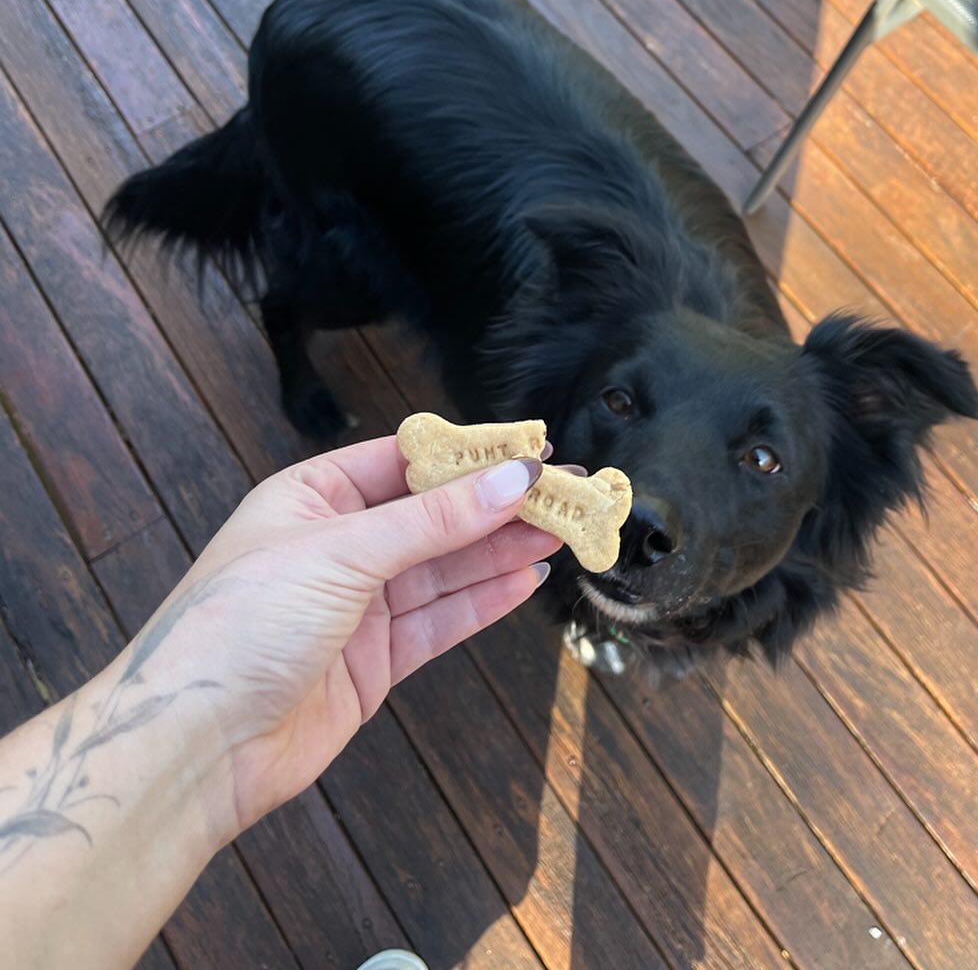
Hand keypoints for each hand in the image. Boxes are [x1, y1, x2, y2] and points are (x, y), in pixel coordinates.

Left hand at [147, 436, 559, 839]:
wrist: (194, 747)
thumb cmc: (239, 626)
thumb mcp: (341, 552)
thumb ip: (433, 520)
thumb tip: (508, 480)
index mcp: (311, 498)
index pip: (403, 460)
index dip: (467, 455)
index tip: (528, 449)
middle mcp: (336, 546)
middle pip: (433, 516)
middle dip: (497, 505)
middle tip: (564, 491)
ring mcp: (356, 607)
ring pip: (444, 568)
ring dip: (501, 550)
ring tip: (562, 530)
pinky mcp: (372, 662)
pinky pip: (440, 620)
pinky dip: (484, 601)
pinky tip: (524, 580)